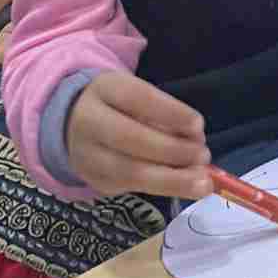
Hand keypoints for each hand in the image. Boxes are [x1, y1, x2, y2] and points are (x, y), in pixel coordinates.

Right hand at [65, 72, 213, 201]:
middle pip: (130, 138)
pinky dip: (162, 188)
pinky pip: (130, 188)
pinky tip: (184, 187)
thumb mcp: (138, 97)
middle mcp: (89, 121)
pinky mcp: (94, 180)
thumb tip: (195, 139)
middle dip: (172, 150)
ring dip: (172, 180)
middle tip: (203, 156)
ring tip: (202, 183)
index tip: (199, 125)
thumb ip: (165, 115)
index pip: (138, 98)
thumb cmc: (121, 106)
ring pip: (129, 172)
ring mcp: (87, 155)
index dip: (170, 113)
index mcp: (105, 89)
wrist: (74, 123)